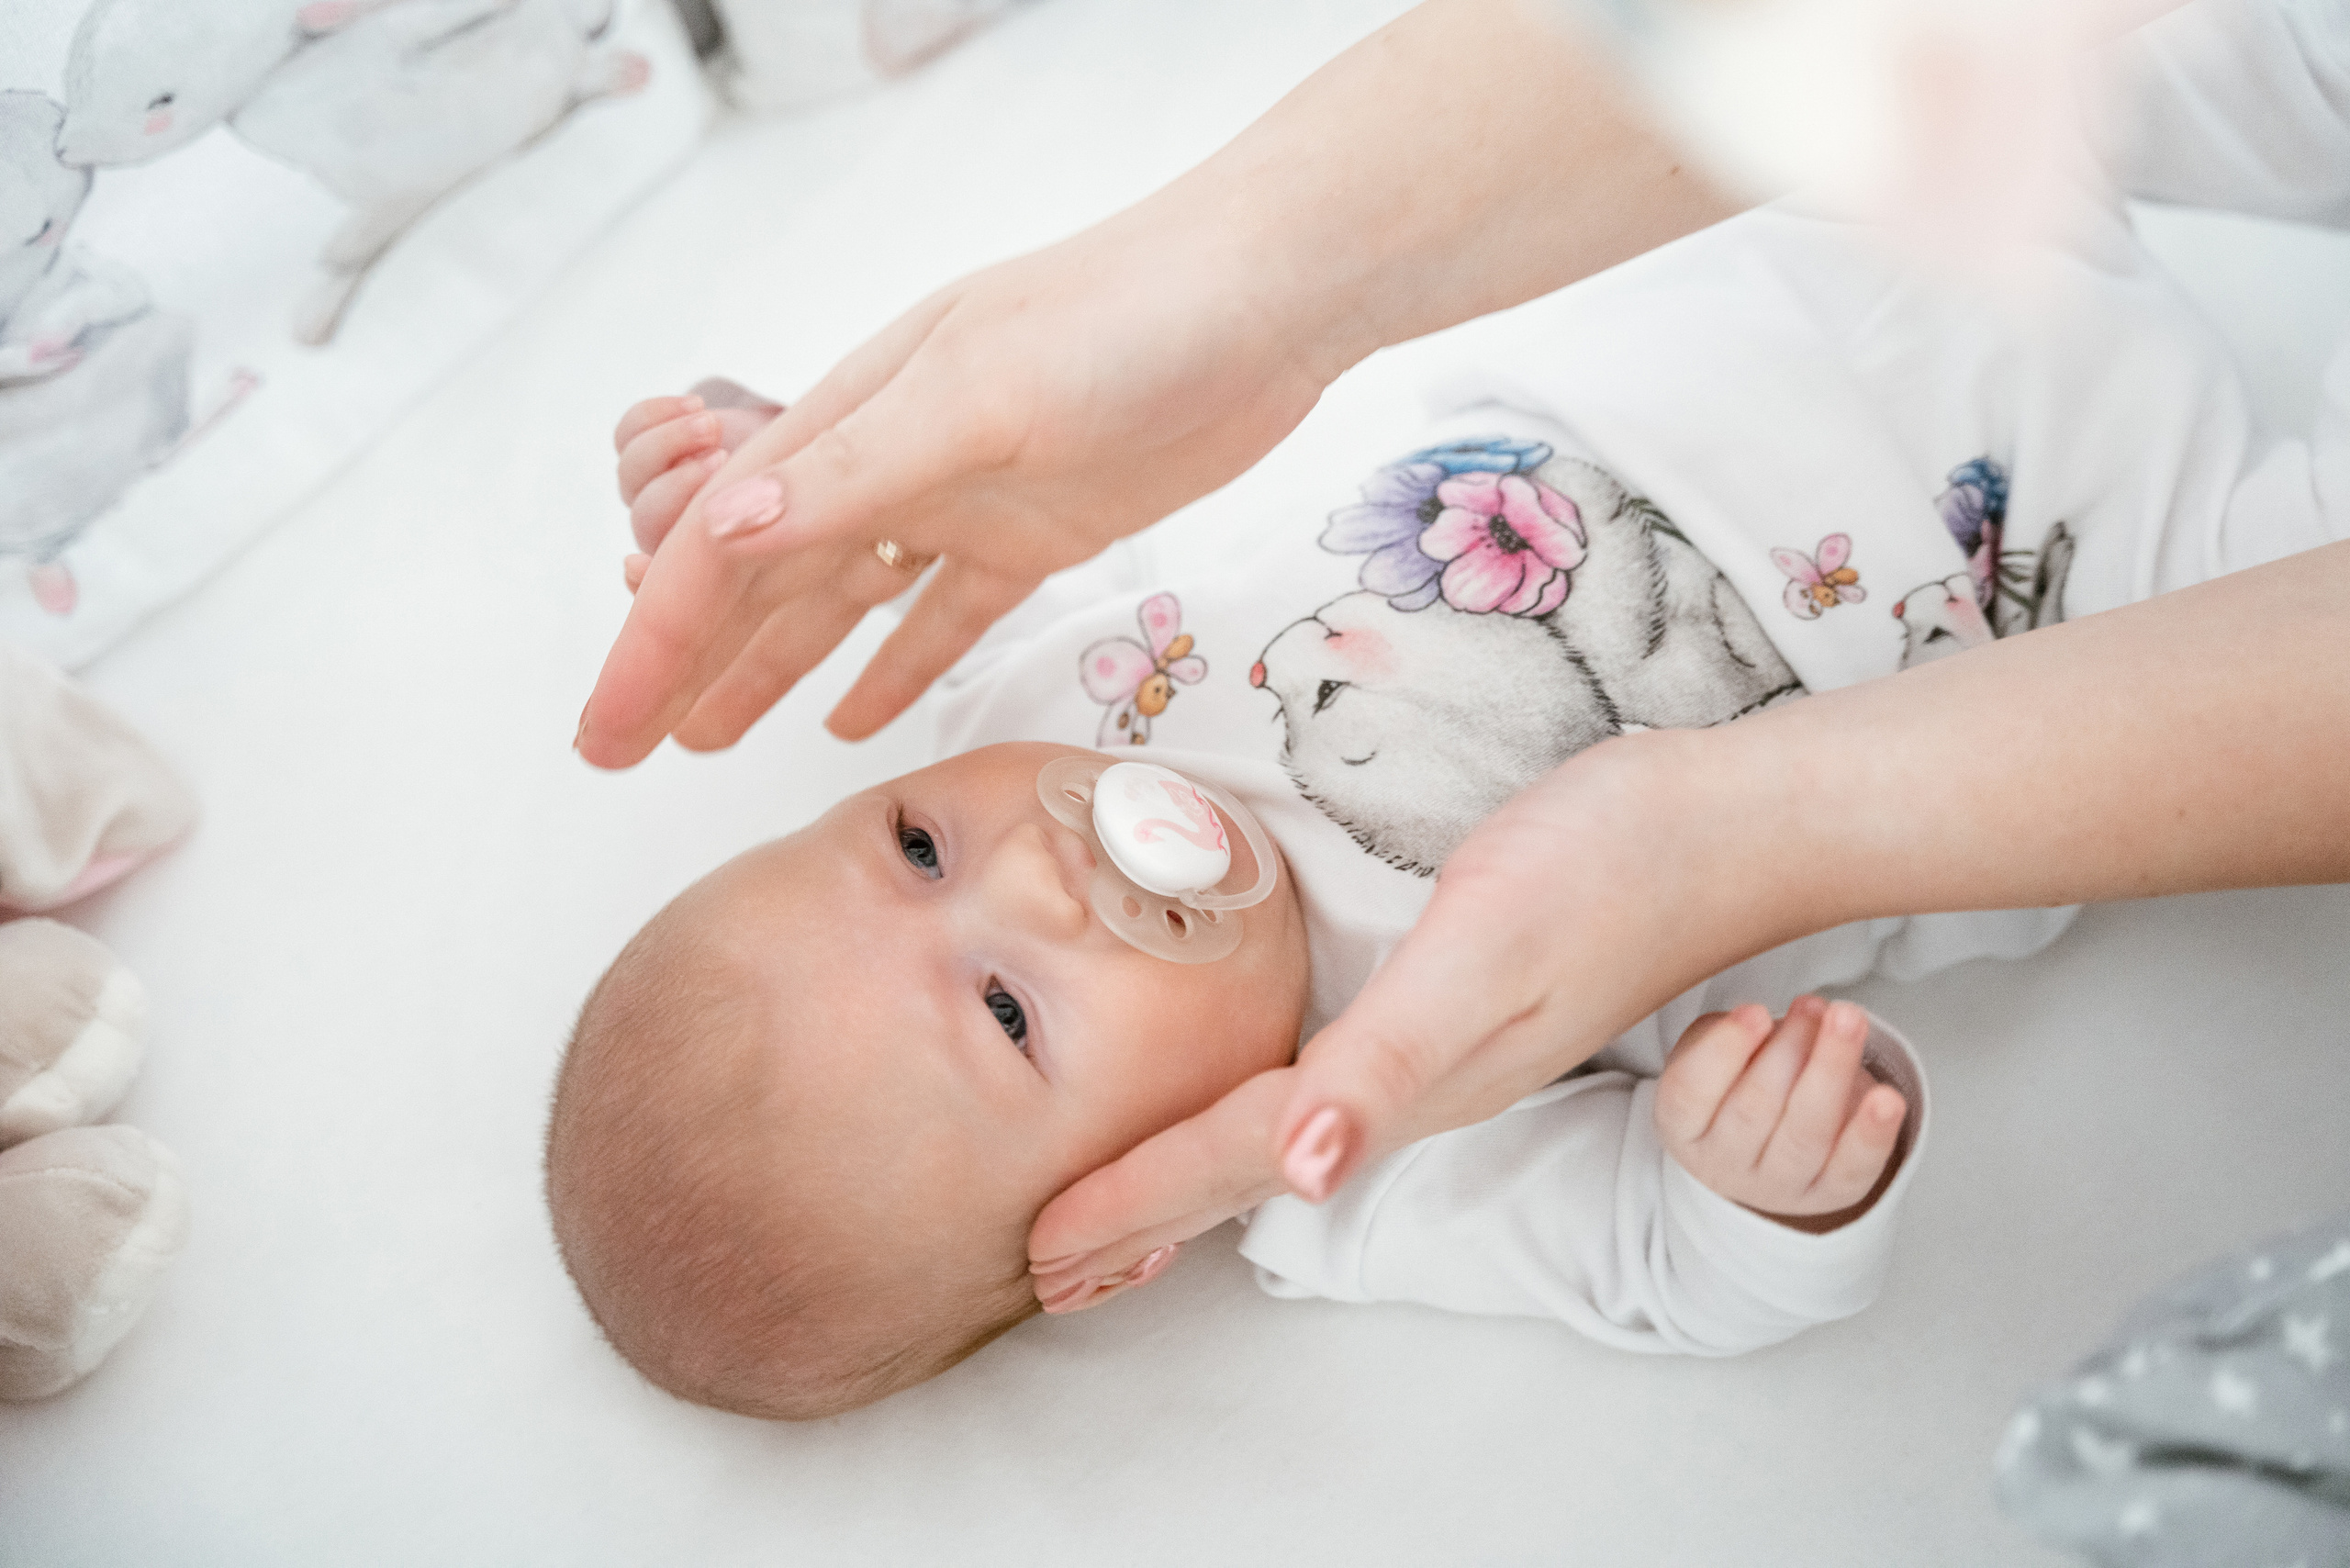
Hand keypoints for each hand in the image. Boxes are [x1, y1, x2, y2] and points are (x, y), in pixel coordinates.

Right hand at [576, 216, 1336, 761]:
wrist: (1262, 301)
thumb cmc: (1120, 322)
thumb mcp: (976, 395)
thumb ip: (856, 470)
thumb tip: (725, 530)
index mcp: (850, 418)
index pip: (721, 542)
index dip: (655, 640)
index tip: (605, 729)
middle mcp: (889, 461)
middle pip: (762, 581)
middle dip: (688, 663)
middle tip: (626, 751)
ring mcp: (960, 501)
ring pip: (837, 605)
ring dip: (770, 671)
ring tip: (706, 741)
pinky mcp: (1035, 534)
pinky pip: (942, 617)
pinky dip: (895, 668)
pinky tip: (852, 719)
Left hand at [1030, 730, 1791, 1307]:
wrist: (1719, 823)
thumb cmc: (1600, 870)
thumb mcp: (1481, 954)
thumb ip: (1387, 1064)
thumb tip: (1299, 1173)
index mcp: (1402, 1082)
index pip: (1236, 1156)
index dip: (1137, 1200)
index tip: (1044, 1251)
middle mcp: (1414, 1084)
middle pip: (1250, 1164)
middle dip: (1150, 1216)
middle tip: (1056, 1264)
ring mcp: (1438, 1049)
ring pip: (1283, 1134)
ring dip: (1195, 1177)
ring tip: (1127, 1212)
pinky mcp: (1451, 1002)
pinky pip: (1323, 1086)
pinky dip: (1258, 1117)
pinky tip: (1256, 1108)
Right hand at [1654, 997, 1905, 1226]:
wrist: (1757, 1148)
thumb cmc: (1731, 1084)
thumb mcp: (1709, 1051)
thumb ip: (1732, 1033)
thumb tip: (1789, 1019)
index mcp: (1682, 1126)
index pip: (1691, 1092)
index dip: (1724, 1050)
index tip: (1756, 1011)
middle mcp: (1724, 1164)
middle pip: (1754, 1110)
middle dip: (1789, 1050)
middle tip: (1813, 1006)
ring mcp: (1778, 1185)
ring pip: (1805, 1135)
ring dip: (1831, 1073)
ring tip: (1848, 1020)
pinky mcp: (1829, 1194)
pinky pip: (1852, 1169)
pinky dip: (1873, 1134)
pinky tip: (1887, 1099)